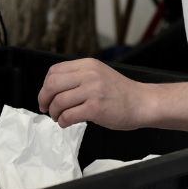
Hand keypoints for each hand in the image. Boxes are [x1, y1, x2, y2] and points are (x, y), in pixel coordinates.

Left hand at [37, 59, 152, 130]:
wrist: (143, 103)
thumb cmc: (121, 93)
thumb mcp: (99, 74)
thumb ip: (79, 76)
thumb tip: (54, 88)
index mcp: (88, 65)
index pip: (55, 71)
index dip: (45, 85)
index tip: (46, 95)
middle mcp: (89, 75)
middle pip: (52, 84)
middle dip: (44, 98)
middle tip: (45, 107)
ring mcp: (92, 91)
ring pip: (59, 101)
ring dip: (54, 112)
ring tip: (58, 117)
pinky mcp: (96, 108)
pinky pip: (69, 115)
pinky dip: (63, 121)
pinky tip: (65, 123)